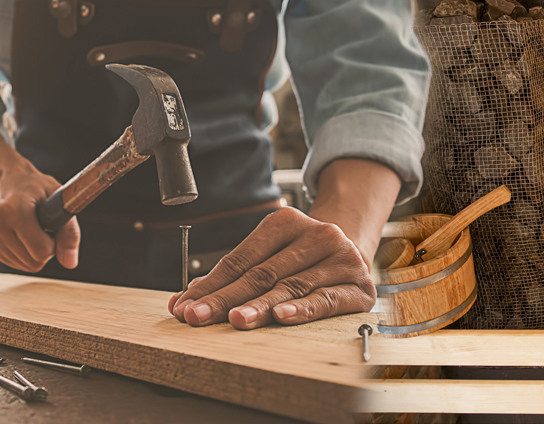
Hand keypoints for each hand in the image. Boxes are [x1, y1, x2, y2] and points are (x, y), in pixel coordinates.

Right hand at [0, 130, 79, 271]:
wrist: (4, 180)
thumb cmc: (33, 187)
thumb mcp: (57, 199)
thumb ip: (69, 231)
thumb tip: (70, 263)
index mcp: (14, 210)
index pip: (42, 251)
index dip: (54, 242)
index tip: (51, 227)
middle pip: (34, 262)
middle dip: (44, 249)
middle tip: (42, 227)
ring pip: (26, 266)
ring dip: (34, 252)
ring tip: (30, 228)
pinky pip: (16, 263)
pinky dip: (23, 253)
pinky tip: (20, 234)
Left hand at [166, 208, 374, 328]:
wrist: (355, 253)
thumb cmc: (303, 259)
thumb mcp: (270, 255)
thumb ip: (232, 276)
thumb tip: (185, 301)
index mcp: (286, 222)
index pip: (240, 259)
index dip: (211, 284)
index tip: (185, 306)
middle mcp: (316, 235)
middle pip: (262, 273)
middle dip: (226, 298)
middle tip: (199, 317)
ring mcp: (340, 259)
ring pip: (291, 287)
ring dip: (259, 307)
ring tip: (235, 320)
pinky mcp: (358, 287)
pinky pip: (325, 300)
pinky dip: (302, 310)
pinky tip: (282, 318)